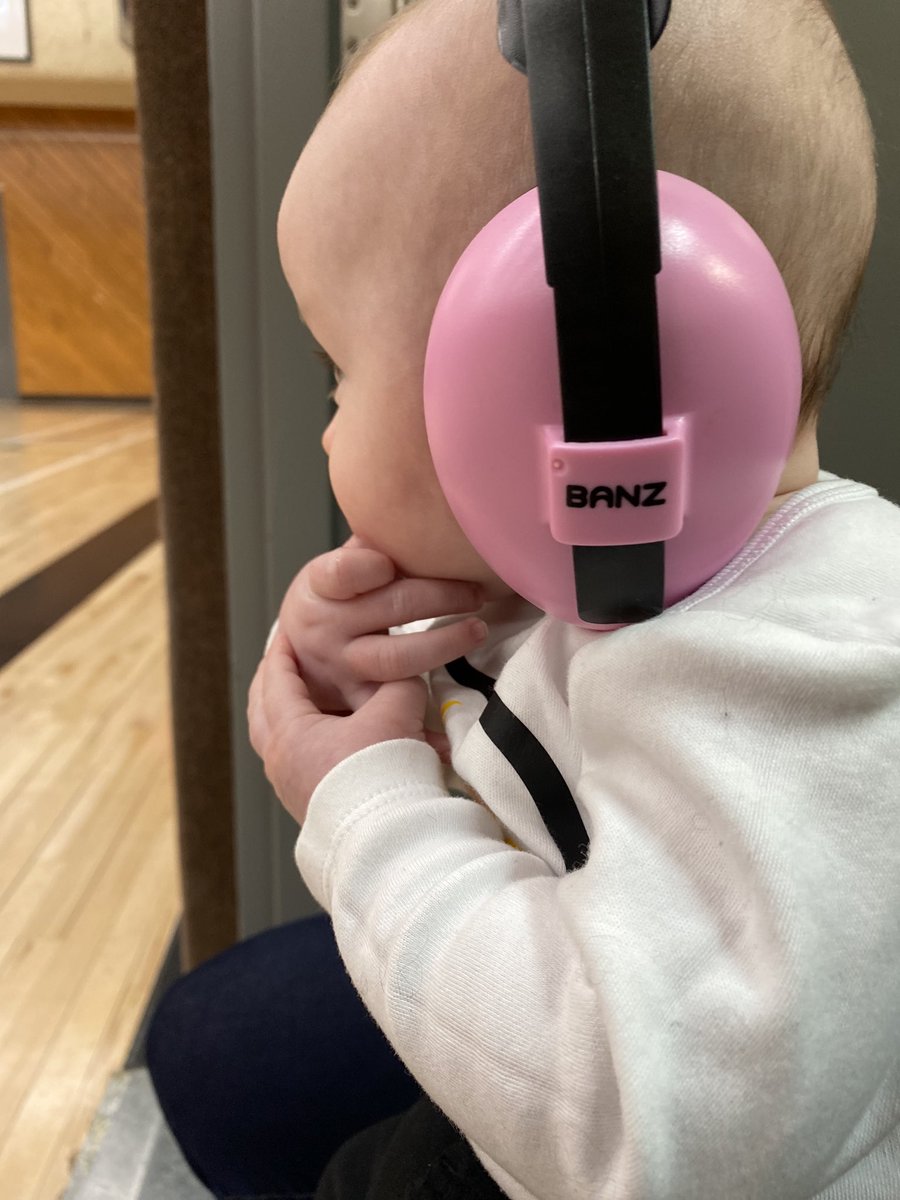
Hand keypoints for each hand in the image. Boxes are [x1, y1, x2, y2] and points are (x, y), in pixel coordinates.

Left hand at [248, 631, 431, 825]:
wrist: (390, 841)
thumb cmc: (385, 778)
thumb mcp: (397, 711)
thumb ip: (399, 681)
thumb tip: (405, 669)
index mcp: (290, 734)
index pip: (276, 678)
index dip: (284, 649)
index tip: (289, 630)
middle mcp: (281, 762)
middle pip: (262, 711)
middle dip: (275, 681)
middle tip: (287, 661)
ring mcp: (291, 787)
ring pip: (277, 739)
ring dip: (290, 714)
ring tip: (309, 699)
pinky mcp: (309, 806)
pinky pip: (296, 762)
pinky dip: (306, 741)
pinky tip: (330, 738)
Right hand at [274, 534, 487, 715]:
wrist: (295, 655)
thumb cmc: (334, 598)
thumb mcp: (336, 567)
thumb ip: (370, 545)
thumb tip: (415, 504)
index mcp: (320, 587)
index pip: (340, 572)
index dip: (366, 565)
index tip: (389, 562)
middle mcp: (327, 628)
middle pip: (388, 609)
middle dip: (438, 597)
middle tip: (476, 591)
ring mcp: (342, 667)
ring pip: (394, 660)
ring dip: (442, 645)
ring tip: (477, 629)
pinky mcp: (357, 700)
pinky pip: (392, 708)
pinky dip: (419, 718)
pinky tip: (447, 730)